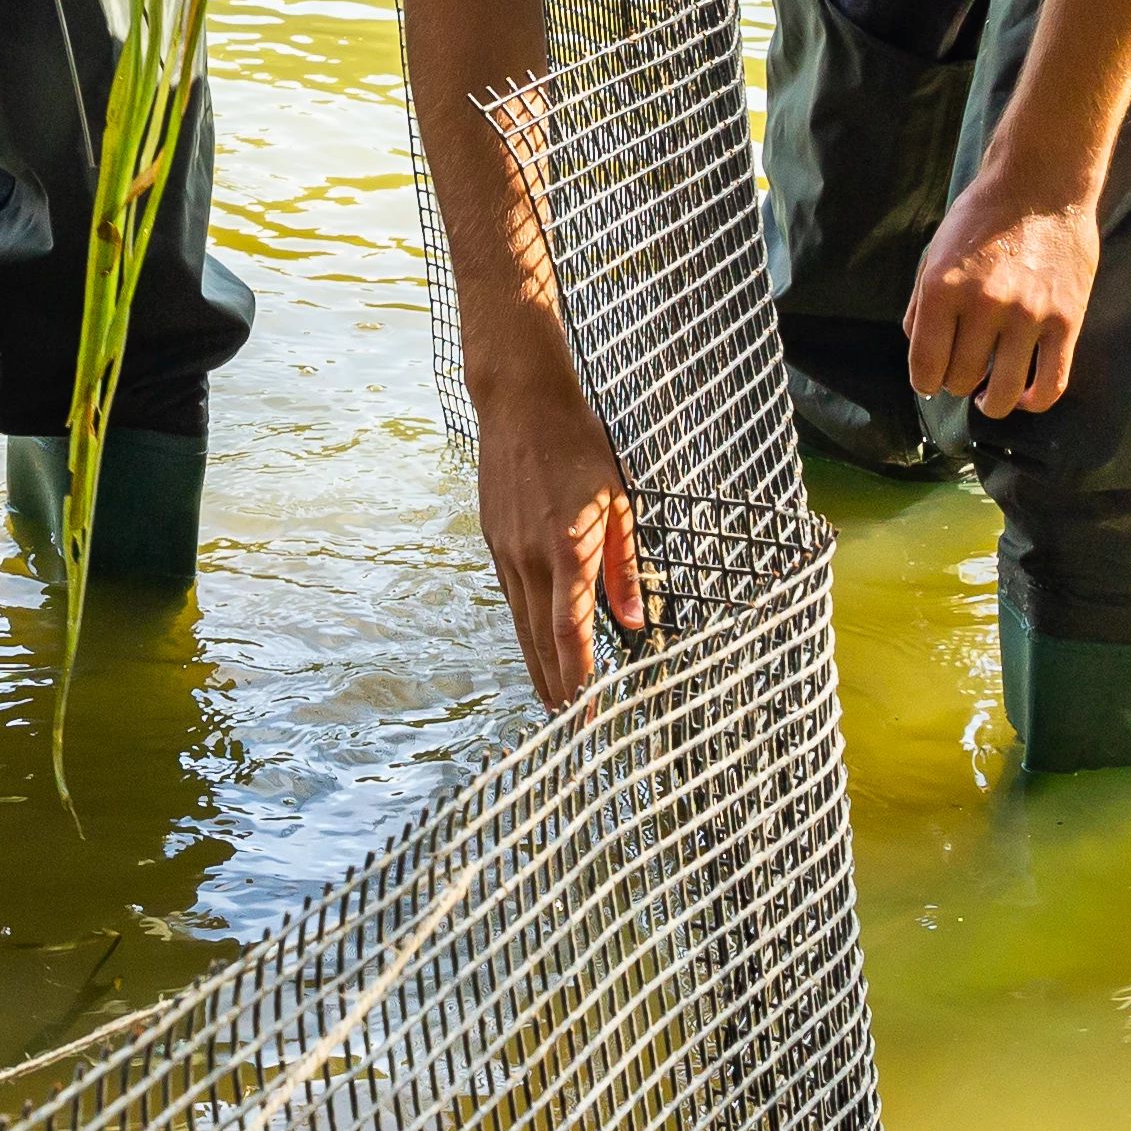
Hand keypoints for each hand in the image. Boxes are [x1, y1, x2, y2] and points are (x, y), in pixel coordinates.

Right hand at [474, 362, 645, 707]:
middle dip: (555, 685)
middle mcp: (529, 557)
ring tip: (550, 700)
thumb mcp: (618, 502)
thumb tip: (636, 620)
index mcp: (567, 548)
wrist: (520, 403)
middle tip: (566, 727)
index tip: (588, 708)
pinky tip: (533, 646)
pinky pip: (510, 596)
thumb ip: (625, 566)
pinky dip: (523, 629)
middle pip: (539, 640)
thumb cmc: (579, 445)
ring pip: (520, 623)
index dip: (579, 674)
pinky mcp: (494, 540)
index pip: (570, 630)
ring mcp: (505, 550)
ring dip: (535, 665)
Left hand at [906, 162, 1102, 419]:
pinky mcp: (1067, 320)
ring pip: (1002, 391)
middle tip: (962, 373)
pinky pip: (1051, 383)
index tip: (929, 383)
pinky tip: (1022, 397)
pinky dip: (1033, 402)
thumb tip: (921, 354)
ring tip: (986, 396)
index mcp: (943, 288)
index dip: (924, 382)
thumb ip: (922, 306)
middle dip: (955, 382)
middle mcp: (984, 305)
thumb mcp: (935, 253)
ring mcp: (1029, 315)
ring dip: (989, 402)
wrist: (1041, 185)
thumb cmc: (982, 217)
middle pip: (961, 378)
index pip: (925, 365)